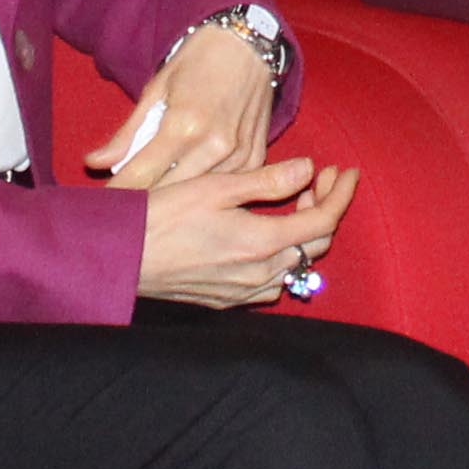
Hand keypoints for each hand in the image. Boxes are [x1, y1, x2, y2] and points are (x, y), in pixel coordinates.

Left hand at [88, 20, 275, 190]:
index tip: (105, 206)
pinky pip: (222, 187)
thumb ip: (127, 133)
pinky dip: (203, 188)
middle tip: (126, 208)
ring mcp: (238, 155)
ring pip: (196, 195)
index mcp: (182, 125)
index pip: (141, 176)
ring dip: (175, 199)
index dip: (119, 193)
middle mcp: (213, 145)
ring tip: (156, 204)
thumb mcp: (156, 89)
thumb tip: (93, 163)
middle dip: (144, 201)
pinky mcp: (254, 158)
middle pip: (168, 192)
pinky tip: (190, 187)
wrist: (250, 42)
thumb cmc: (198, 60)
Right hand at [137, 154, 354, 307]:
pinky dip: (280, 257)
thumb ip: (267, 181)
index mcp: (261, 242)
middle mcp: (258, 274)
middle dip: (324, 209)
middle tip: (316, 179)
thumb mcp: (215, 186)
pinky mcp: (225, 300)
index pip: (324, 221)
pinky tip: (264, 236)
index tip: (347, 171)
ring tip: (291, 204)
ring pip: (295, 267)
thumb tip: (309, 168)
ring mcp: (242, 291)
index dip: (341, 194)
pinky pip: (270, 283)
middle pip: (315, 245)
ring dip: (302, 234)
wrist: (120, 256)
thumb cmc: (161, 214)